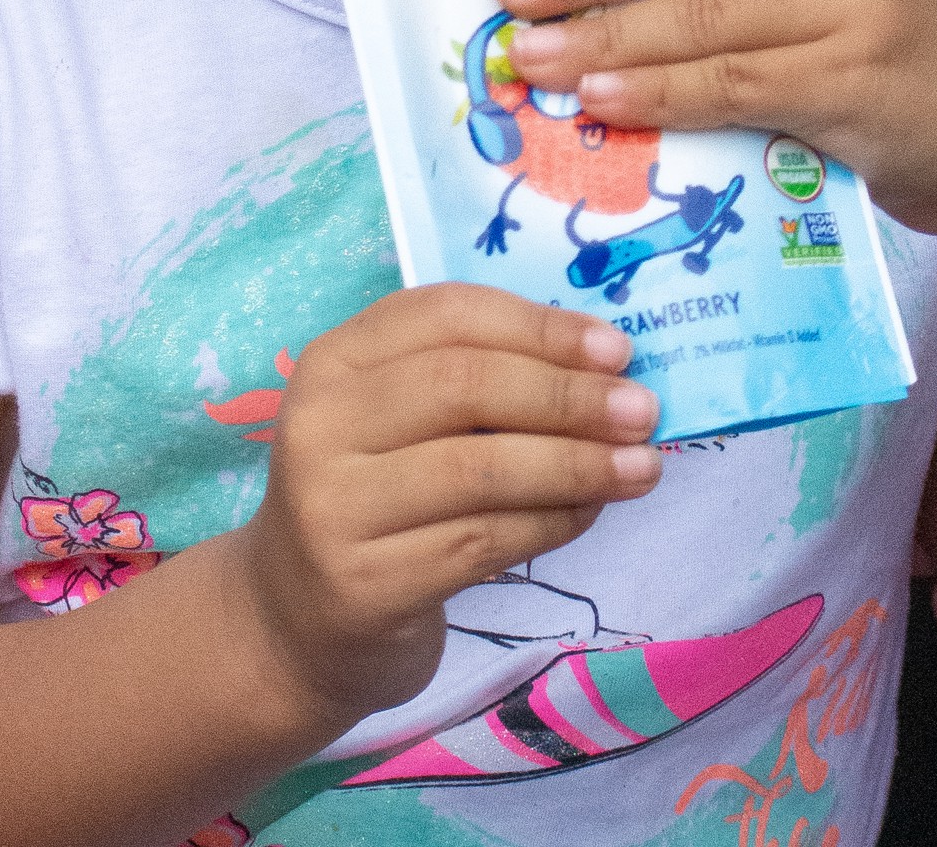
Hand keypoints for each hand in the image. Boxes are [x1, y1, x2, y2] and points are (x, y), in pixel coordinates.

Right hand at [231, 284, 659, 720]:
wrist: (294, 620)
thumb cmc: (374, 496)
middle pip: (464, 386)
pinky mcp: (364, 584)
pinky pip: (482, 541)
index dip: (538, 326)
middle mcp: (320, 423)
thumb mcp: (398, 419)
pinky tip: (590, 513)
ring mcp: (334, 506)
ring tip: (642, 467)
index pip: (445, 315)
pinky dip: (550, 522)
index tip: (617, 346)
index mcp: (333, 359)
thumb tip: (604, 367)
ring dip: (576, 464)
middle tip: (643, 410)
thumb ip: (477, 381)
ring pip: (480, 469)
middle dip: (567, 395)